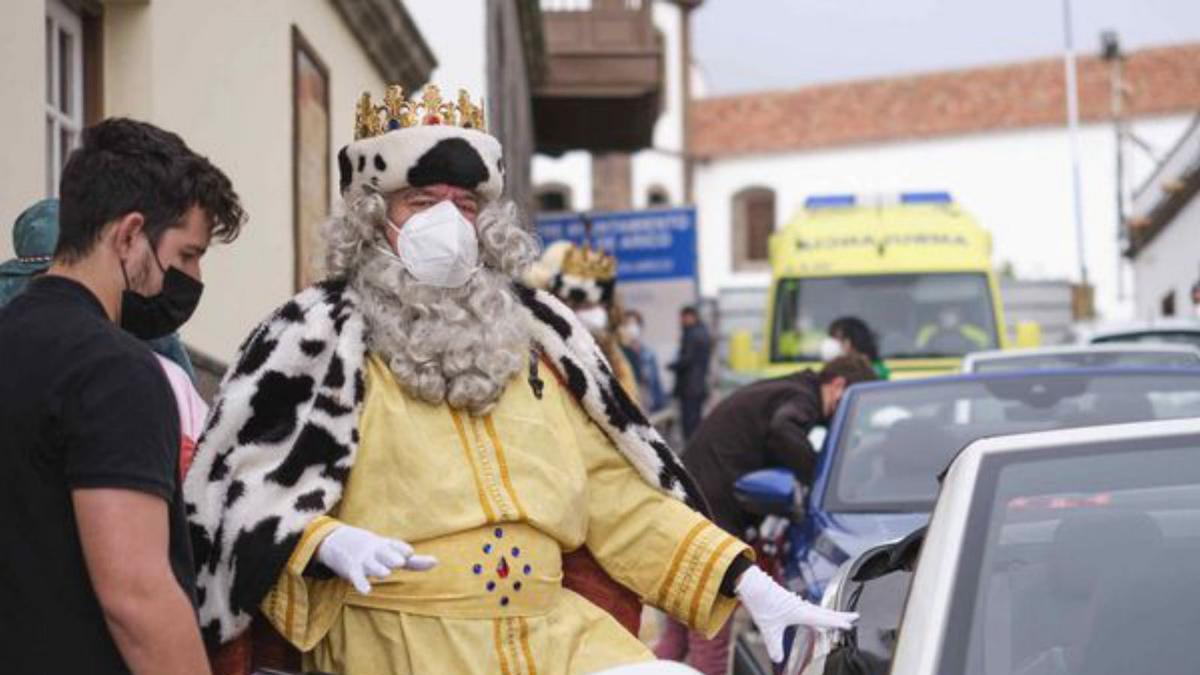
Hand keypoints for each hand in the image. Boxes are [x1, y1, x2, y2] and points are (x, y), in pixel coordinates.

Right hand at [315, 524, 436, 593]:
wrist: (341, 541)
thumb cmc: (376, 551)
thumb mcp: (393, 553)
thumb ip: (415, 562)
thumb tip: (437, 562)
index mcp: (387, 546)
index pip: (395, 545)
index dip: (401, 548)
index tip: (410, 552)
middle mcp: (376, 551)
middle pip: (384, 553)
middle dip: (391, 556)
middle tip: (400, 561)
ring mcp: (363, 560)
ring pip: (371, 564)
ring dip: (377, 568)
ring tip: (385, 573)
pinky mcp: (352, 569)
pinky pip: (357, 577)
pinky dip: (361, 583)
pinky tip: (367, 591)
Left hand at [735, 566, 857, 662]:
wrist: (751, 585)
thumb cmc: (761, 602)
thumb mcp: (768, 629)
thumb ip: (774, 646)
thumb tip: (777, 659)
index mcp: (801, 612)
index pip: (824, 618)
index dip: (837, 622)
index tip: (851, 624)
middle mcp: (801, 606)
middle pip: (825, 612)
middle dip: (840, 615)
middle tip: (855, 616)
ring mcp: (796, 603)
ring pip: (818, 609)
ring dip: (830, 614)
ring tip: (839, 619)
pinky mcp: (789, 601)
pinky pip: (809, 608)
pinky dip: (817, 612)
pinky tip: (814, 616)